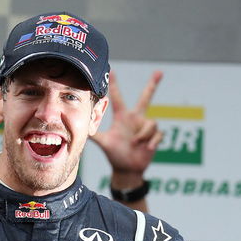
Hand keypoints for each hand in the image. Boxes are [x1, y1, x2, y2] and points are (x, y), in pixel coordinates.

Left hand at [91, 70, 162, 185]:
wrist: (127, 170)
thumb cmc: (115, 155)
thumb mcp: (105, 143)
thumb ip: (94, 134)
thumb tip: (81, 129)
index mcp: (122, 117)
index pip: (117, 97)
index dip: (115, 85)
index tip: (113, 71)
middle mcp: (135, 118)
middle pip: (146, 98)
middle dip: (153, 84)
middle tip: (159, 72)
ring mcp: (145, 127)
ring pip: (151, 123)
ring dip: (142, 135)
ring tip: (135, 144)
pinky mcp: (155, 136)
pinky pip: (157, 134)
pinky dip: (151, 142)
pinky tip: (146, 149)